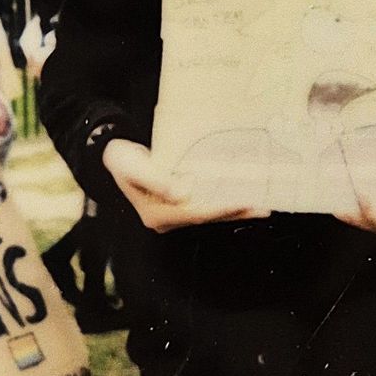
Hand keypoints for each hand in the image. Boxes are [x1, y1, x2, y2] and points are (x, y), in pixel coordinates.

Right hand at [104, 139, 266, 233]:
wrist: (112, 156)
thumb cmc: (121, 159)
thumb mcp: (132, 166)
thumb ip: (155, 179)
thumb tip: (182, 193)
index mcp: (157, 214)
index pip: (195, 213)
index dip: (221, 208)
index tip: (243, 202)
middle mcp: (166, 218)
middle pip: (206, 217)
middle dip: (235, 212)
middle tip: (263, 207)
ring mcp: (172, 213)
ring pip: (208, 213)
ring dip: (234, 210)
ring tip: (260, 205)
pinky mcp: (177, 204)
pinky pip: (205, 205)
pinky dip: (223, 202)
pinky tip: (241, 197)